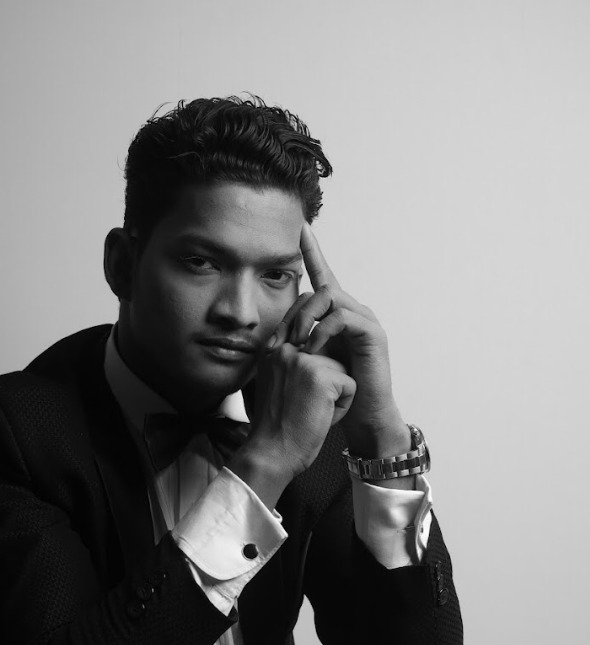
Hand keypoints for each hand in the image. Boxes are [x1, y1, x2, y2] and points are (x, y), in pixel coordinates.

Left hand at [270, 223, 408, 457]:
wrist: (360, 416)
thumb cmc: (332, 393)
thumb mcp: (307, 363)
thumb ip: (295, 344)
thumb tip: (270, 338)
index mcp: (337, 314)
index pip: (323, 275)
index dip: (312, 252)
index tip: (300, 228)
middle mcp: (353, 311)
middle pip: (320, 288)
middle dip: (295, 311)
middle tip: (282, 340)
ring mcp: (365, 320)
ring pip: (330, 297)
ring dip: (306, 319)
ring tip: (297, 346)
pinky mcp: (372, 334)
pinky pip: (342, 317)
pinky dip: (323, 332)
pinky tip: (313, 351)